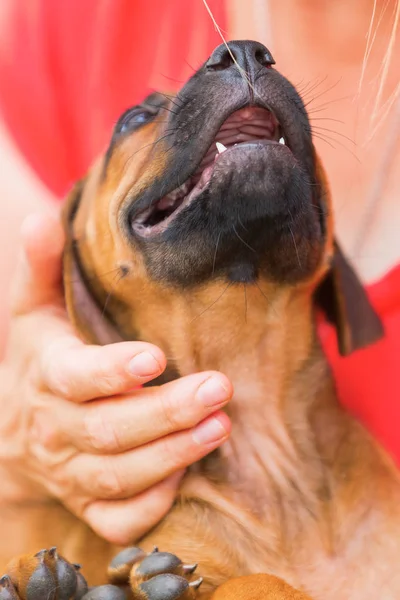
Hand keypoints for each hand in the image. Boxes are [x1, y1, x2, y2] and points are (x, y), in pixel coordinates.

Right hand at [0, 212, 232, 544]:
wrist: (16, 428)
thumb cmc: (41, 356)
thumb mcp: (34, 309)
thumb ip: (43, 267)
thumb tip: (41, 217)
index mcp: (45, 375)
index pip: (75, 377)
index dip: (111, 372)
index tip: (155, 357)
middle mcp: (56, 430)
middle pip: (109, 430)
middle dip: (165, 413)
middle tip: (218, 388)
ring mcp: (71, 473)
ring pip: (119, 476)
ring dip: (172, 455)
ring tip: (220, 426)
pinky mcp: (87, 504)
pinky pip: (118, 520)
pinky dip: (152, 504)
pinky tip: (188, 477)